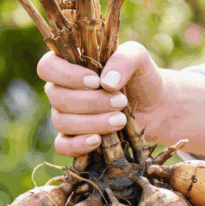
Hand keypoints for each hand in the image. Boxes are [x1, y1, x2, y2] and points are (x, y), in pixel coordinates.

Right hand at [37, 41, 165, 158]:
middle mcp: (63, 90)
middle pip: (57, 97)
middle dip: (91, 102)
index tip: (95, 82)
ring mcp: (66, 116)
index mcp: (71, 65)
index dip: (65, 75)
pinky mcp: (75, 139)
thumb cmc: (142, 78)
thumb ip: (124, 59)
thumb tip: (106, 82)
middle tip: (121, 101)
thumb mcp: (139, 59)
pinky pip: (62, 146)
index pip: (47, 67)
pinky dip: (77, 145)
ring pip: (61, 122)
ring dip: (91, 122)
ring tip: (121, 120)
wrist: (156, 108)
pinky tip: (97, 141)